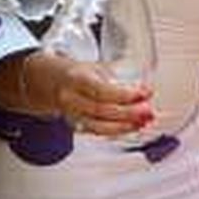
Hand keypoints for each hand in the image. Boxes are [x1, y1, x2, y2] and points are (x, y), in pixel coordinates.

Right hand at [28, 52, 152, 136]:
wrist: (50, 82)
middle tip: (148, 110)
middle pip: (101, 111)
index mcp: (77, 79)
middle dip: (128, 113)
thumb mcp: (96, 67)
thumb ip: (117, 76)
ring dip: (125, 127)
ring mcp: (72, 114)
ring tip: (144, 122)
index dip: (125, 95)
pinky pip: (97, 132)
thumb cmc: (77, 73)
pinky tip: (133, 127)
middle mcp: (71, 99)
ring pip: (98, 126)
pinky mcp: (76, 125)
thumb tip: (144, 86)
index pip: (101, 90)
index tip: (145, 93)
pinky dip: (117, 131)